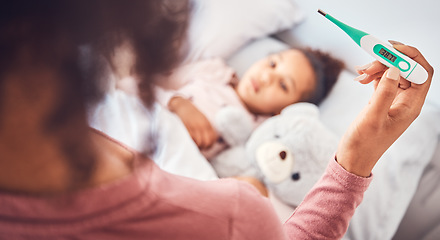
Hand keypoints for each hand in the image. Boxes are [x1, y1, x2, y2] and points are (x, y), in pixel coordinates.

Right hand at [168, 96, 217, 148]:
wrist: (182, 104)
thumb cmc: (191, 113)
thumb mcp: (202, 119)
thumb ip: (205, 128)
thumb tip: (209, 141)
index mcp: (207, 124)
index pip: (213, 139)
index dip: (209, 145)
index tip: (205, 146)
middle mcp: (202, 125)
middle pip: (207, 142)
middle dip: (203, 147)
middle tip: (198, 146)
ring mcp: (195, 126)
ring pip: (199, 142)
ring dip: (195, 145)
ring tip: (192, 143)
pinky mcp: (187, 127)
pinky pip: (191, 138)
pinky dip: (190, 141)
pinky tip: (187, 139)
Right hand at [337, 44, 432, 176]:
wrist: (352, 158)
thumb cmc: (363, 143)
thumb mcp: (373, 118)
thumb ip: (385, 92)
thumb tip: (395, 68)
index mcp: (411, 106)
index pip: (422, 72)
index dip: (410, 57)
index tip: (390, 49)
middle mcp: (406, 101)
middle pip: (405, 69)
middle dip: (387, 61)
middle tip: (366, 65)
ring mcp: (393, 100)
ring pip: (392, 73)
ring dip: (376, 67)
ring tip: (359, 73)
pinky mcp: (381, 101)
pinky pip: (381, 80)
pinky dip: (371, 75)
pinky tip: (359, 78)